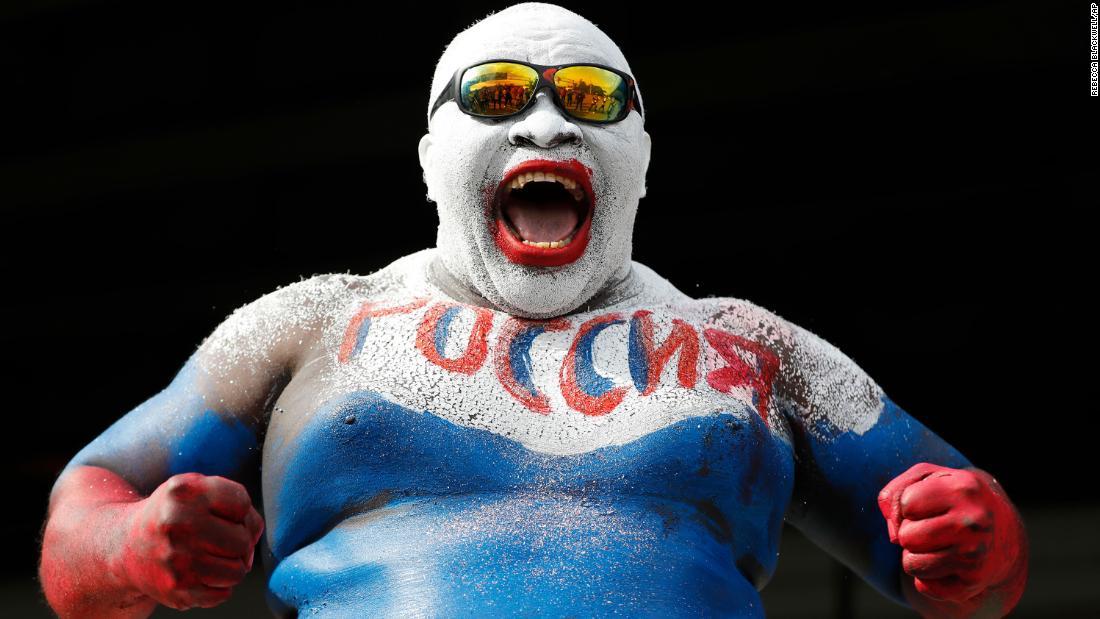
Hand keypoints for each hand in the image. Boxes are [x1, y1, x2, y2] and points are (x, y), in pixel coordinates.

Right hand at [119, 473, 263, 609]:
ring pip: (238, 571)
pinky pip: (222, 594)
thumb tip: (254, 536)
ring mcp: (176, 560)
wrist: (125, 546)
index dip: (239, 512)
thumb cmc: (173, 515)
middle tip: (217, 540)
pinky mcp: (176, 590)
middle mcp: (178, 524)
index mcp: (185, 492)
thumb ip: (235, 501)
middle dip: (238, 542)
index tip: (221, 514)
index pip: (242, 503)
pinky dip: (217, 586)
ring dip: (231, 567)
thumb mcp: (197, 489)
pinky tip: (198, 573)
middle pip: (243, 541)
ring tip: (210, 557)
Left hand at [877, 463, 1022, 603]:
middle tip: (933, 528)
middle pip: (906, 536)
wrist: (1002, 530)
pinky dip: (928, 578)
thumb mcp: (926, 478)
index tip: (929, 505)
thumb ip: (895, 493)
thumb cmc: (952, 499)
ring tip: (938, 545)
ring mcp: (976, 554)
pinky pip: (924, 587)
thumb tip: (893, 535)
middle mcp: (973, 522)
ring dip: (916, 556)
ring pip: (911, 564)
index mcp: (963, 488)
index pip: (906, 503)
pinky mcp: (974, 582)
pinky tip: (947, 564)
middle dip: (910, 532)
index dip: (909, 506)